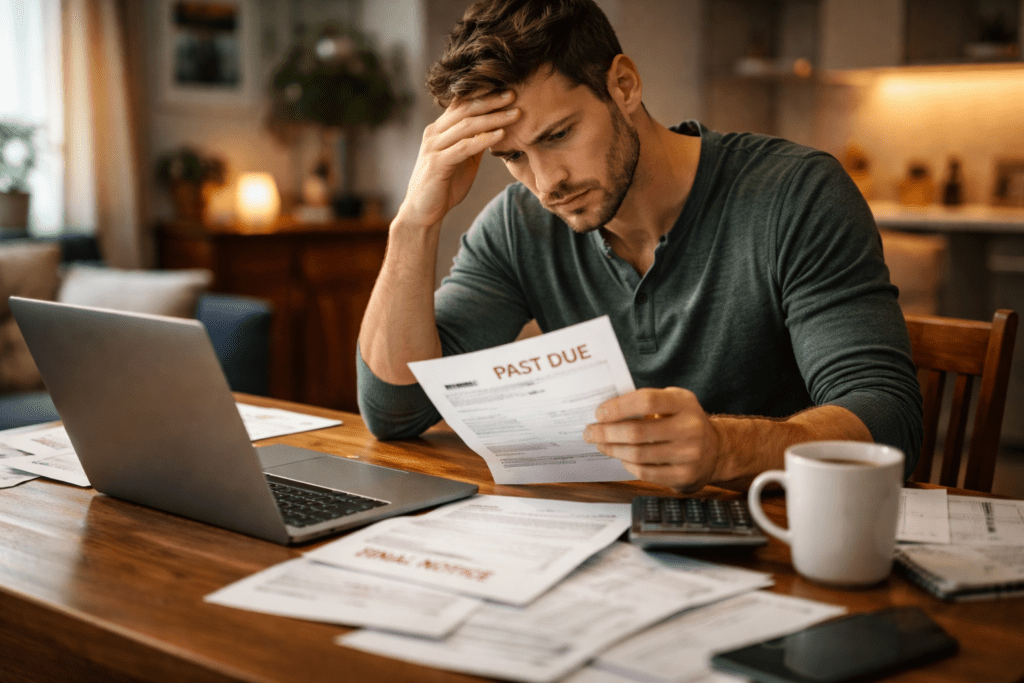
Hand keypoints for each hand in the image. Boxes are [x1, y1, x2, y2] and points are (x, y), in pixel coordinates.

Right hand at [397, 90, 519, 230]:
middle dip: (491, 100)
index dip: (484, 93)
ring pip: (466, 125)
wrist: (423, 212)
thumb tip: (497, 127)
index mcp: (440, 129)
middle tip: (514, 94)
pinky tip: (500, 135)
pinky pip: (463, 147)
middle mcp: (434, 133)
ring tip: (514, 113)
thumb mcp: (464, 160)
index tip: (508, 89)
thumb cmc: (444, 185)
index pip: (462, 103)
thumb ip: (475, 142)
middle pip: (465, 108)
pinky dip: (483, 140)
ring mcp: (433, 147)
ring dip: (493, 118)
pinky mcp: (436, 164)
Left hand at [582, 387, 720, 492]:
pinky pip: (645, 472)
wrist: (716, 450)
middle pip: (637, 431)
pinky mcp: (684, 476)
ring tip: (600, 444)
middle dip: (606, 432)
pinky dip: (627, 464)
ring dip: (612, 449)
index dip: (619, 407)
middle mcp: (690, 428)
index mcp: (684, 403)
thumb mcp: (674, 402)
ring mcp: (689, 454)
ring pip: (637, 454)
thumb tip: (607, 410)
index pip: (646, 401)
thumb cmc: (684, 421)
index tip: (599, 413)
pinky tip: (621, 457)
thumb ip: (646, 402)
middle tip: (590, 432)